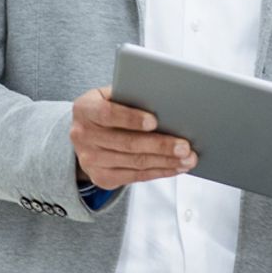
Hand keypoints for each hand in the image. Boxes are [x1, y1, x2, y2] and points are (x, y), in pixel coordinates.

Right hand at [69, 86, 196, 189]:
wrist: (84, 134)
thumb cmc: (107, 108)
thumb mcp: (110, 95)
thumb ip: (130, 96)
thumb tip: (165, 101)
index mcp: (86, 109)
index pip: (108, 113)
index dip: (131, 118)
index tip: (154, 121)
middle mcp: (84, 136)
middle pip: (127, 143)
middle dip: (160, 145)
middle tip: (184, 146)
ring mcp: (91, 160)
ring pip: (135, 162)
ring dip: (165, 162)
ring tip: (187, 159)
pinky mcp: (101, 177)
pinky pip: (135, 177)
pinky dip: (159, 172)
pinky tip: (175, 168)